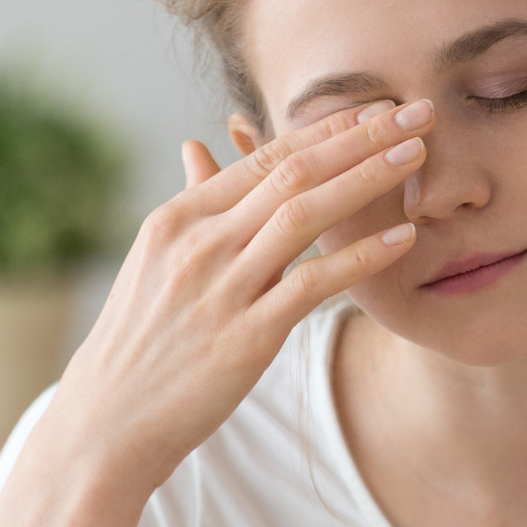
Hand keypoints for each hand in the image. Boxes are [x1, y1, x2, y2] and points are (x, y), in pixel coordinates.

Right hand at [52, 96, 435, 491]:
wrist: (109, 419)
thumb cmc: (142, 340)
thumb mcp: (156, 262)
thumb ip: (192, 205)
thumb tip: (197, 146)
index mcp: (179, 218)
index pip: (265, 157)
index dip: (327, 128)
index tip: (376, 108)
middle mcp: (200, 242)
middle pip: (293, 172)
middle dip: (360, 137)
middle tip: (416, 113)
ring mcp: (222, 287)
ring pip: (305, 215)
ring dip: (367, 180)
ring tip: (418, 157)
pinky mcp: (247, 336)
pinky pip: (313, 284)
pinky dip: (361, 256)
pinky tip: (404, 238)